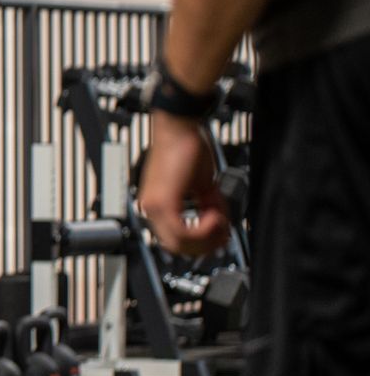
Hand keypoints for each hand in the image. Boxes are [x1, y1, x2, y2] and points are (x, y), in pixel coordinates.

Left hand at [137, 111, 231, 255]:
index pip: (175, 240)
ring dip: (206, 237)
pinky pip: (182, 232)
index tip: (220, 237)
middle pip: (177, 247)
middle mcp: (151, 209)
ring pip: (179, 243)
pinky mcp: (162, 202)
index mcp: (158, 207)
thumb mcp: (203, 186)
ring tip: (220, 219)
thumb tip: (221, 226)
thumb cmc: (187, 150)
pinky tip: (214, 216)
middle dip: (206, 245)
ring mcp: (154, 207)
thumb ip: (209, 207)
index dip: (200, 244)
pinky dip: (203, 230)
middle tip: (224, 234)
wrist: (179, 128)